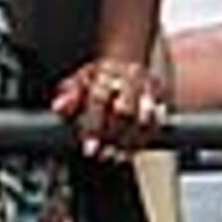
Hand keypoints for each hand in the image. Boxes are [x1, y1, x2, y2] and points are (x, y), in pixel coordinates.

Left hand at [51, 57, 169, 157]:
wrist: (127, 64)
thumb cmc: (98, 79)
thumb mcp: (78, 81)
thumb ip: (68, 94)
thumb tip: (59, 106)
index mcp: (106, 71)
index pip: (98, 99)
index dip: (94, 127)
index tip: (89, 149)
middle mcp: (130, 76)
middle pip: (125, 111)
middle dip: (113, 137)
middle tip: (104, 155)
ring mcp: (149, 86)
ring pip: (145, 119)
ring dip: (131, 141)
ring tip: (118, 156)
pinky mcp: (162, 96)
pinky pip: (158, 121)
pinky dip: (145, 138)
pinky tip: (132, 150)